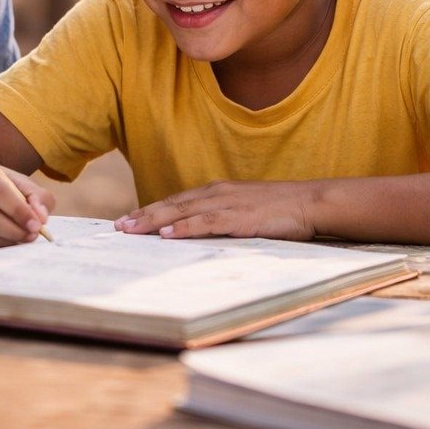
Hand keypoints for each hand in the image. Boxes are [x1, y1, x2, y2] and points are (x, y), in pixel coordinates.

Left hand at [114, 180, 317, 239]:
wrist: (310, 202)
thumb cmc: (280, 210)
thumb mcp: (245, 212)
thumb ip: (222, 220)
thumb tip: (200, 236)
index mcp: (217, 191)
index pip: (177, 201)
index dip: (151, 210)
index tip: (129, 219)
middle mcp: (217, 193)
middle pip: (172, 204)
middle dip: (143, 215)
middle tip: (118, 226)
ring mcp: (228, 203)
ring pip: (183, 211)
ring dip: (155, 220)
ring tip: (132, 230)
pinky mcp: (240, 217)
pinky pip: (206, 223)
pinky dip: (185, 227)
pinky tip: (168, 234)